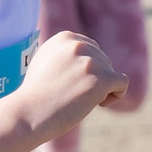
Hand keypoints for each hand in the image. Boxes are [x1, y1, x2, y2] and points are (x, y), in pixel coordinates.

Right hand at [13, 31, 128, 141]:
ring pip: (112, 74)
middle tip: (71, 94)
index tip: (68, 83)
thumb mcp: (46, 62)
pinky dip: (115, 95)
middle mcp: (78, 45)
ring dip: (100, 90)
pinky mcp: (101, 80)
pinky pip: (122, 84)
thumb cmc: (35, 94)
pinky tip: (97, 104)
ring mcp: (90, 62)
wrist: (28, 114)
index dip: (85, 70)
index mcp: (65, 37)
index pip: (92, 49)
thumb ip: (66, 53)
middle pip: (104, 61)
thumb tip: (90, 53)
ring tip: (78, 100)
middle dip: (93, 79)